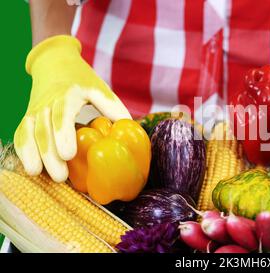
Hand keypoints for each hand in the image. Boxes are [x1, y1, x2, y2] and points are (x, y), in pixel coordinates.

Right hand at [14, 35, 130, 181]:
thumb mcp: (99, 88)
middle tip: (60, 176)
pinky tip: (30, 169)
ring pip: (29, 133)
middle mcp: (47, 102)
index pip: (62, 114)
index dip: (63, 134)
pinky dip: (23, 150)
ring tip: (37, 174)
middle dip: (49, 154)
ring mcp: (35, 110)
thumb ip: (112, 107)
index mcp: (68, 94)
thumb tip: (129, 129)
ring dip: (32, 155)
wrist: (55, 64)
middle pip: (44, 129)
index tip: (68, 154)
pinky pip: (21, 134)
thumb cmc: (82, 81)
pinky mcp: (27, 118)